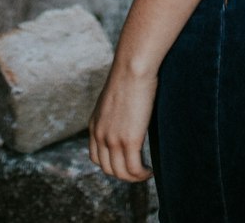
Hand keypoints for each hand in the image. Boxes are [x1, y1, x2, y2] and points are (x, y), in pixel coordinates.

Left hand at [88, 63, 156, 182]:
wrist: (132, 67)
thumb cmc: (128, 74)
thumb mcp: (113, 97)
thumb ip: (114, 112)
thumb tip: (126, 115)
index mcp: (94, 125)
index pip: (96, 157)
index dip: (111, 164)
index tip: (125, 162)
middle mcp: (99, 135)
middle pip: (107, 169)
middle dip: (123, 174)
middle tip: (138, 170)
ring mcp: (113, 139)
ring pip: (121, 173)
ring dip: (134, 178)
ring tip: (146, 173)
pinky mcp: (129, 140)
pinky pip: (134, 169)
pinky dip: (142, 175)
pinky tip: (151, 170)